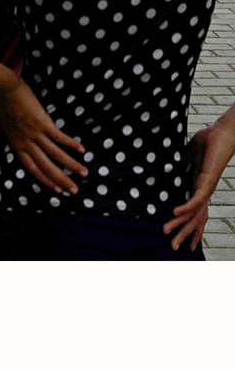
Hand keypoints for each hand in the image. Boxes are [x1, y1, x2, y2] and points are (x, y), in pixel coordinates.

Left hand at [0, 79, 87, 194]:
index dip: (45, 180)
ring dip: (72, 165)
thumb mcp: (9, 125)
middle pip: (47, 167)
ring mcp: (35, 134)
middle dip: (62, 180)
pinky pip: (60, 138)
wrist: (2, 89)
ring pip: (57, 155)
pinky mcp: (43, 123)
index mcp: (17, 145)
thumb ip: (20, 135)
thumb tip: (32, 137)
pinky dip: (72, 144)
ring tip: (84, 173)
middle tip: (74, 190)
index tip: (57, 189)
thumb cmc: (3, 103)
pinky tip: (82, 149)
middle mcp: (26, 143)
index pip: (32, 168)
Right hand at [164, 117, 234, 251]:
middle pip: (195, 219)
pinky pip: (196, 199)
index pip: (196, 214)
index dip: (190, 229)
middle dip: (184, 234)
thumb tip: (160, 160)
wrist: (222, 134)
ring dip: (182, 226)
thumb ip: (177, 163)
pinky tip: (176, 213)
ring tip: (170, 235)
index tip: (184, 242)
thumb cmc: (207, 142)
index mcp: (198, 188)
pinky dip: (186, 208)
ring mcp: (206, 188)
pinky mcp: (207, 182)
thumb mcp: (186, 156)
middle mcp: (204, 192)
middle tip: (174, 248)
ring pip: (195, 213)